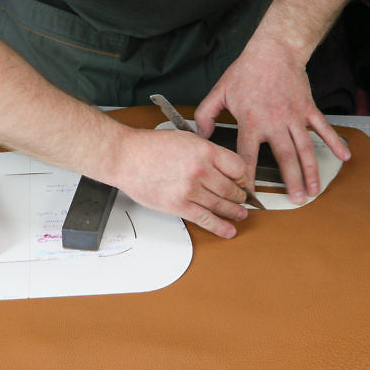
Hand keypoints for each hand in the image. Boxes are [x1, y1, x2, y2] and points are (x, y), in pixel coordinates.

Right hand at [111, 128, 249, 237]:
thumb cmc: (149, 147)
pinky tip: (228, 230)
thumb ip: (205, 152)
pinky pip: (205, 219)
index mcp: (204, 150)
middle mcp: (200, 170)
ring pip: (221, 205)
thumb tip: (221, 166)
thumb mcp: (185, 139)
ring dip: (234, 211)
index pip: (238, 167)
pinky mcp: (179, 206)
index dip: (243, 176)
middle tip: (243, 199)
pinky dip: (220, 227)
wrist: (126, 157)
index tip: (242, 181)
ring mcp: (190, 189)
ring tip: (240, 214)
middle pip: (232, 188)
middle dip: (240, 196)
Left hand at [194, 38, 349, 203]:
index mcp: (251, 122)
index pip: (247, 157)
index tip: (249, 196)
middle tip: (294, 201)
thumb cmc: (246, 71)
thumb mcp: (219, 91)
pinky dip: (335, 142)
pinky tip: (344, 157)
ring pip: (304, 149)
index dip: (247, 178)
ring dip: (310, 171)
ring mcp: (294, 116)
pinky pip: (323, 128)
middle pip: (284, 158)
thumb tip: (200, 136)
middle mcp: (274, 123)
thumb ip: (205, 115)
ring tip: (313, 191)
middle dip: (290, 182)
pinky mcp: (308, 108)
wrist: (274, 49)